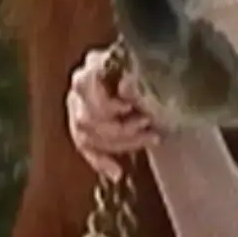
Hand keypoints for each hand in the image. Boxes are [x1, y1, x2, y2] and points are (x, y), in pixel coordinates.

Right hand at [64, 44, 164, 181]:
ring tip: (149, 139)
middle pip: (86, 116)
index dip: (106, 102)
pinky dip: (100, 161)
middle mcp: (81, 85)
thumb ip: (136, 83)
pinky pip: (85, 148)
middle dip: (119, 128)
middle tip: (147, 124)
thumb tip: (126, 85)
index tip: (130, 108)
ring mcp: (78, 106)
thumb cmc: (157, 74)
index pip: (86, 84)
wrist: (159, 81)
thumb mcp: (151, 75)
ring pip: (85, 134)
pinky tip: (116, 172)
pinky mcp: (82, 126)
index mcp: (95, 64)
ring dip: (119, 143)